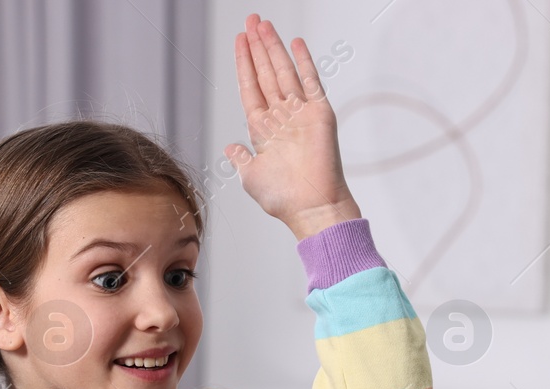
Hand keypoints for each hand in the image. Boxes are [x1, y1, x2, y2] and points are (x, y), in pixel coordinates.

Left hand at [226, 13, 359, 240]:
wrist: (311, 207)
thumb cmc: (283, 198)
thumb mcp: (250, 177)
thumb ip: (240, 158)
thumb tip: (230, 147)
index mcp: (263, 130)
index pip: (251, 87)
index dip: (244, 63)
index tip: (240, 41)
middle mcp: (281, 117)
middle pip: (266, 73)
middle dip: (257, 47)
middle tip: (251, 21)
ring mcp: (300, 113)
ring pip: (284, 71)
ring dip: (273, 47)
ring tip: (263, 24)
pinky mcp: (319, 112)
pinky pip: (310, 80)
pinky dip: (303, 61)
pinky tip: (295, 43)